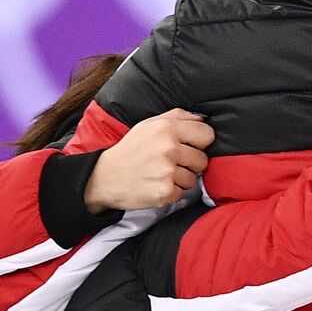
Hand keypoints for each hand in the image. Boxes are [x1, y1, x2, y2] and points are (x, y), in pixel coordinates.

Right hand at [84, 109, 214, 212]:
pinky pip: (183, 193)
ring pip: (193, 179)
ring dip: (180, 179)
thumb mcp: (149, 125)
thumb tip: (203, 119)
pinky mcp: (165, 192)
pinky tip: (156, 185)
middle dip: (190, 164)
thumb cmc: (131, 149)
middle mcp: (168, 148)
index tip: (189, 147)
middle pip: (202, 160)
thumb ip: (178, 117)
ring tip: (160, 174)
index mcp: (166, 128)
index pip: (207, 135)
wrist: (104, 177)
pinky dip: (172, 192)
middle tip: (170, 163)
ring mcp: (167, 171)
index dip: (200, 143)